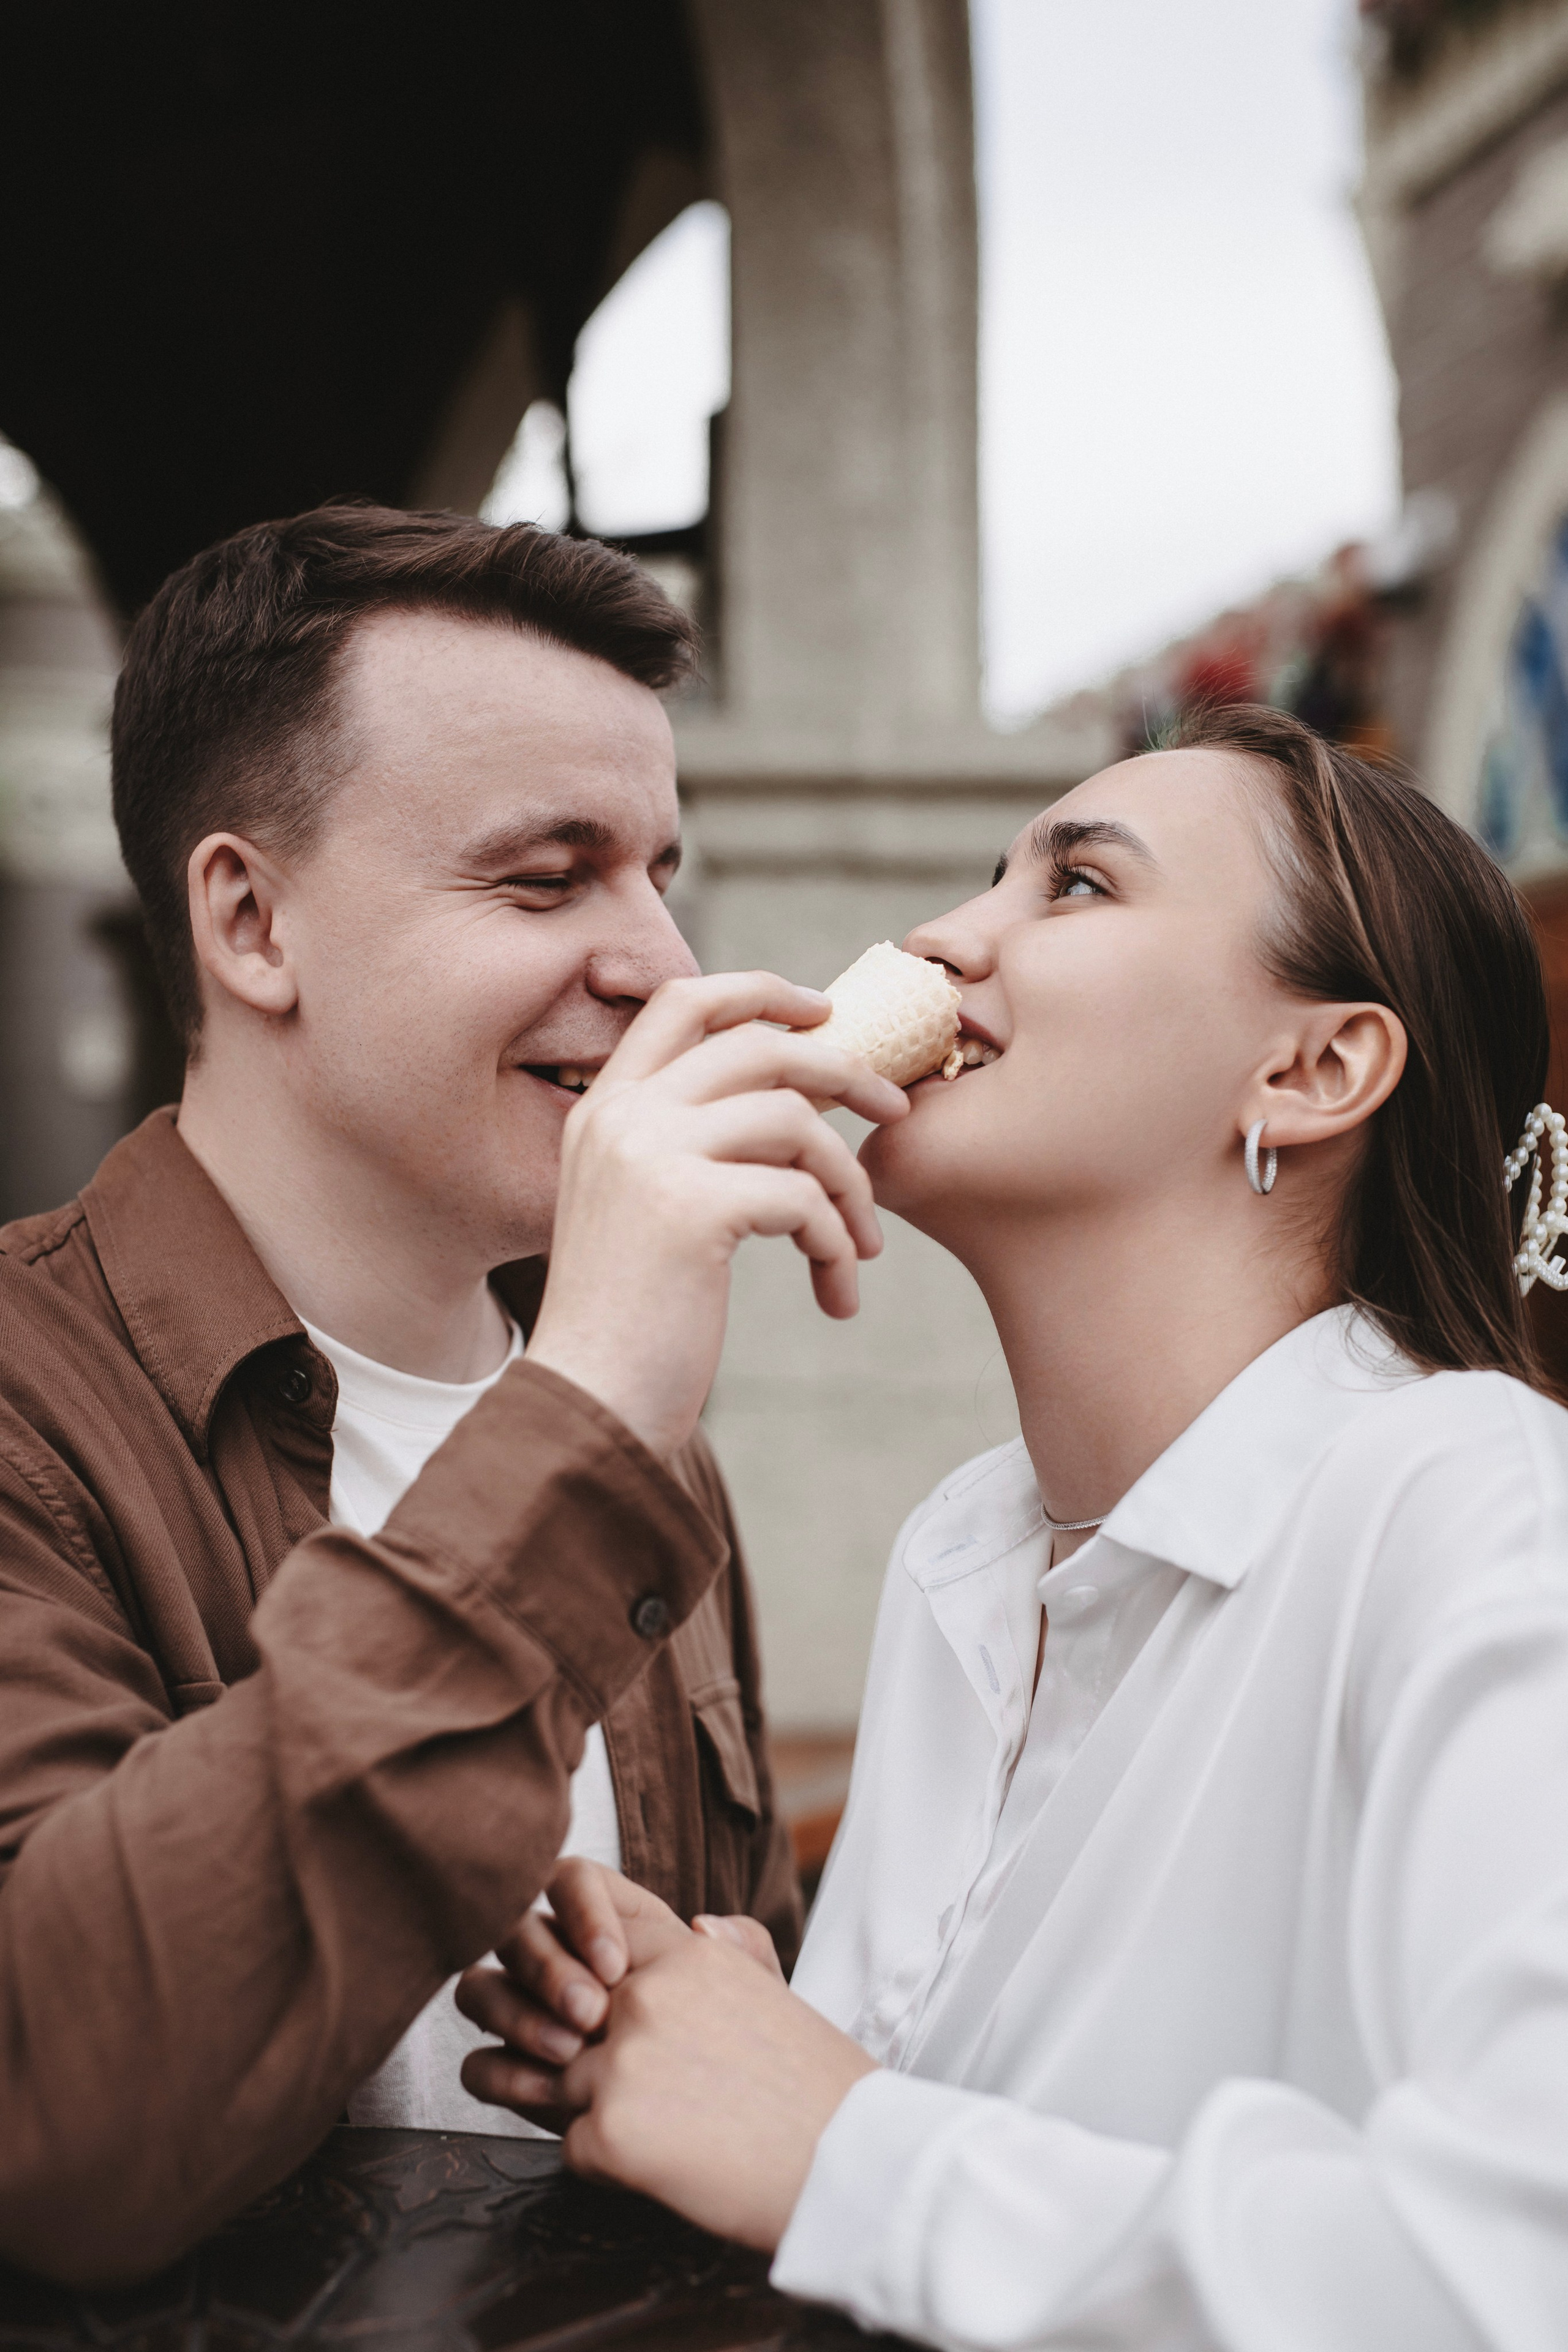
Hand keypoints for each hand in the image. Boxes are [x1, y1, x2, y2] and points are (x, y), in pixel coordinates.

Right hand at [456, 1860, 781, 2125]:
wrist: (740, 2130)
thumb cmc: (741, 2051)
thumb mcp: (755, 1997)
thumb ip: (742, 1950)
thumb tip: (706, 1922)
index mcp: (613, 1922)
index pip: (570, 1881)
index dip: (582, 1911)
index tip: (616, 1964)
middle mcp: (562, 1959)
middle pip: (518, 1929)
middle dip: (548, 1968)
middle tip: (592, 2013)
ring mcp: (532, 2015)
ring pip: (481, 1987)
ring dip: (518, 2015)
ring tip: (569, 2052)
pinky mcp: (518, 2074)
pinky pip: (478, 2062)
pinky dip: (502, 2072)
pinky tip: (544, 2090)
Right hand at [526, 972, 908, 1455]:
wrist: (592, 1406)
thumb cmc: (633, 1322)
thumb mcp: (645, 1208)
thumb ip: (691, 1145)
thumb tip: (792, 1097)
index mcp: (605, 1109)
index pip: (684, 1002)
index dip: (761, 993)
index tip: (822, 1011)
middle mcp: (621, 1117)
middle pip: (761, 1047)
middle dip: (845, 1071)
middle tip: (895, 1111)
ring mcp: (651, 1155)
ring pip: (795, 1121)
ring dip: (850, 1181)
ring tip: (861, 1243)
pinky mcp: (690, 1207)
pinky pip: (804, 1196)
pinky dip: (838, 1241)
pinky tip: (835, 1291)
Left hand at [559, 1932, 876, 2251]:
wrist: (852, 2168)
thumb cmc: (822, 2089)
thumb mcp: (778, 1993)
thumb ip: (731, 1949)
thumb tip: (697, 1920)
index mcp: (689, 1953)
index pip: (601, 1948)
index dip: (607, 1995)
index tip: (639, 2031)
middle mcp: (647, 1994)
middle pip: (573, 2024)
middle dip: (598, 2060)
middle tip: (661, 2098)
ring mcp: (623, 2061)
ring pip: (564, 2086)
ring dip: (600, 2114)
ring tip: (668, 2136)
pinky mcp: (609, 2131)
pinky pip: (572, 2147)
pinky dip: (607, 2167)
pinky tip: (667, 2168)